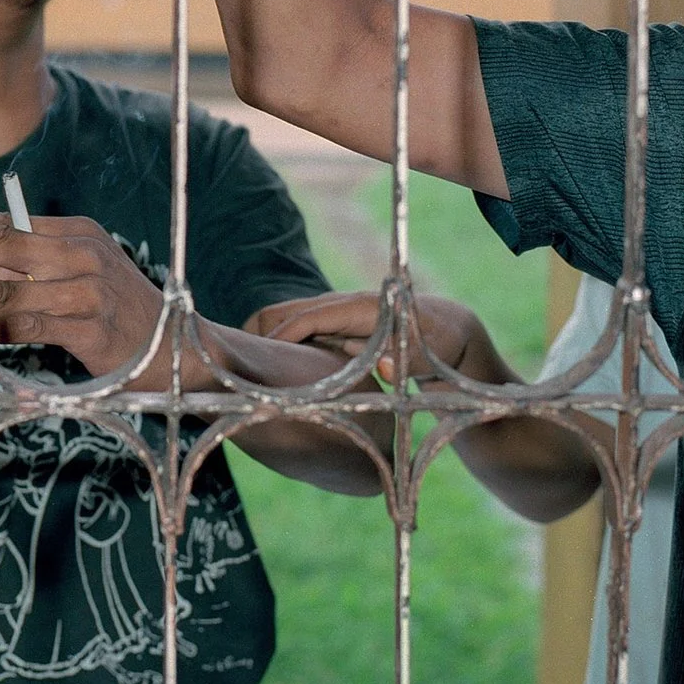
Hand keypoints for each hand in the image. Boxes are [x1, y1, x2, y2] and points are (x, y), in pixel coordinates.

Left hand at [0, 201, 163, 380]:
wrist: (178, 348)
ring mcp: (88, 290)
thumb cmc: (118, 311)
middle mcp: (83, 253)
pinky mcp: (91, 328)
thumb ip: (32, 269)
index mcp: (78, 232)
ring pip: (8, 293)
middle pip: (3, 247)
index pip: (8, 222)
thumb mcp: (80, 276)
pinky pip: (27, 327)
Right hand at [249, 289, 507, 385]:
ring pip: (283, 321)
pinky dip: (276, 348)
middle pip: (283, 313)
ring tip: (240, 374)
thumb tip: (388, 368)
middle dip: (256, 336)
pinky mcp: (332, 328)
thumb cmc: (439, 343)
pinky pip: (294, 333)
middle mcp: (340, 307)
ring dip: (261, 343)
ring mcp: (334, 317)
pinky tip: (265, 375)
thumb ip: (409, 359)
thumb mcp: (429, 354)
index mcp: (358, 308)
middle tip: (234, 370)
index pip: (308, 318)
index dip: (282, 339)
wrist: (448, 330)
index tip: (259, 364)